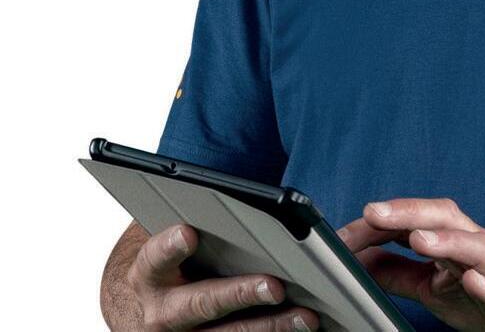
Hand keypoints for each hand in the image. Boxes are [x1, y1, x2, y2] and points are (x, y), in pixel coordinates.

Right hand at [126, 221, 319, 329]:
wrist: (142, 313)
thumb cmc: (164, 269)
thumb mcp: (165, 247)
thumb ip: (190, 228)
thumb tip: (233, 202)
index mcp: (148, 275)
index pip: (156, 257)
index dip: (170, 247)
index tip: (188, 233)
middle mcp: (162, 313)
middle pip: (203, 303)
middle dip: (240, 294)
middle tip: (274, 286)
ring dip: (271, 326)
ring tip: (304, 316)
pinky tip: (298, 330)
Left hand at [336, 197, 484, 330]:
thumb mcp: (434, 287)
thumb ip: (399, 273)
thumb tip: (359, 260)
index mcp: (454, 239)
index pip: (413, 220)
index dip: (378, 225)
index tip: (344, 236)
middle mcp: (477, 245)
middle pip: (444, 217)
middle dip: (408, 212)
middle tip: (373, 213)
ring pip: (477, 247)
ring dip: (447, 240)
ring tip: (417, 238)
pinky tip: (472, 283)